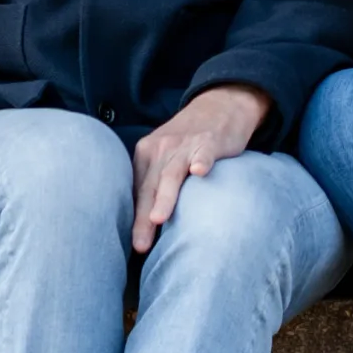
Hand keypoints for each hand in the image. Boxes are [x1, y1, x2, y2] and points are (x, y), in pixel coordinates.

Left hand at [131, 84, 270, 253]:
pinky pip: (204, 152)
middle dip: (143, 217)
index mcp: (146, 155)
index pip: (138, 192)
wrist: (219, 105)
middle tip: (140, 245)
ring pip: (172, 173)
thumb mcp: (165, 157)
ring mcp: (185, 144)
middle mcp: (161, 148)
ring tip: (158, 218)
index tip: (133, 247)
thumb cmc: (189, 142)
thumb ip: (154, 184)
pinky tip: (200, 173)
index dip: (133, 219)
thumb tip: (143, 225)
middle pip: (150, 187)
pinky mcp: (210, 140)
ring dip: (165, 196)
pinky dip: (201, 161)